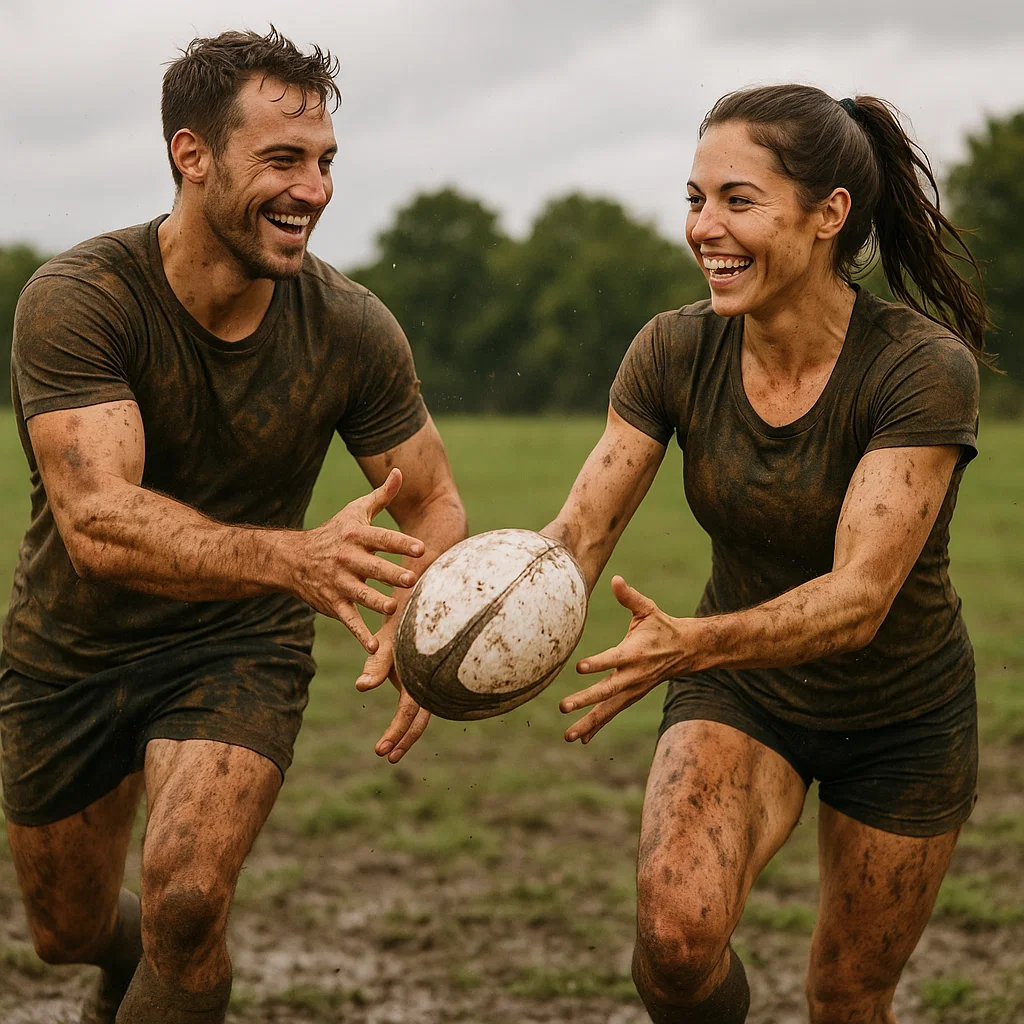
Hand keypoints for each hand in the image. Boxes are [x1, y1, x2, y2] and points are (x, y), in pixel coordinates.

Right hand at [292, 468, 423, 650]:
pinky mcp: (333, 603)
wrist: (293, 559)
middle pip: (373, 567)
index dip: (402, 543)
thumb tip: (402, 472)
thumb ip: (382, 495)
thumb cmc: (335, 532)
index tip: (421, 548)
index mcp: (357, 536)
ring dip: (375, 601)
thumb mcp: (356, 511)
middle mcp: (348, 559)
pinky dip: (360, 634)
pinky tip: (374, 647)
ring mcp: (339, 582)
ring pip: (360, 594)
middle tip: (411, 579)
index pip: (383, 539)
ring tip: (392, 607)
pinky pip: (348, 620)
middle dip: (391, 573)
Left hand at [356, 627, 431, 762]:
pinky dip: (411, 720)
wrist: (418, 608)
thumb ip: (376, 666)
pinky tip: (402, 730)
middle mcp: (427, 682)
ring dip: (407, 733)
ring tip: (391, 751)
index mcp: (418, 677)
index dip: (396, 733)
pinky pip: (420, 704)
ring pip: (422, 714)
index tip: (381, 752)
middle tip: (386, 757)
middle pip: (419, 719)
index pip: (408, 712)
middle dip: (404, 740)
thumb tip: (361, 687)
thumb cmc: (400, 625)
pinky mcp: (422, 679)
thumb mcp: (386, 643)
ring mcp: (427, 681)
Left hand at [560, 575, 687, 743]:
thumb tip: (616, 579)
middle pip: (607, 690)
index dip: (598, 663)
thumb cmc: (661, 626)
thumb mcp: (648, 609)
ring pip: (608, 709)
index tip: (580, 667)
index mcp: (635, 653)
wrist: (687, 651)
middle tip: (563, 706)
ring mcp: (633, 690)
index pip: (613, 659)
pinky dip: (597, 726)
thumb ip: (630, 597)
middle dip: (585, 700)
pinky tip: (581, 738)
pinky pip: (612, 713)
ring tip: (567, 735)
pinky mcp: (631, 696)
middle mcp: (633, 675)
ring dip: (588, 722)